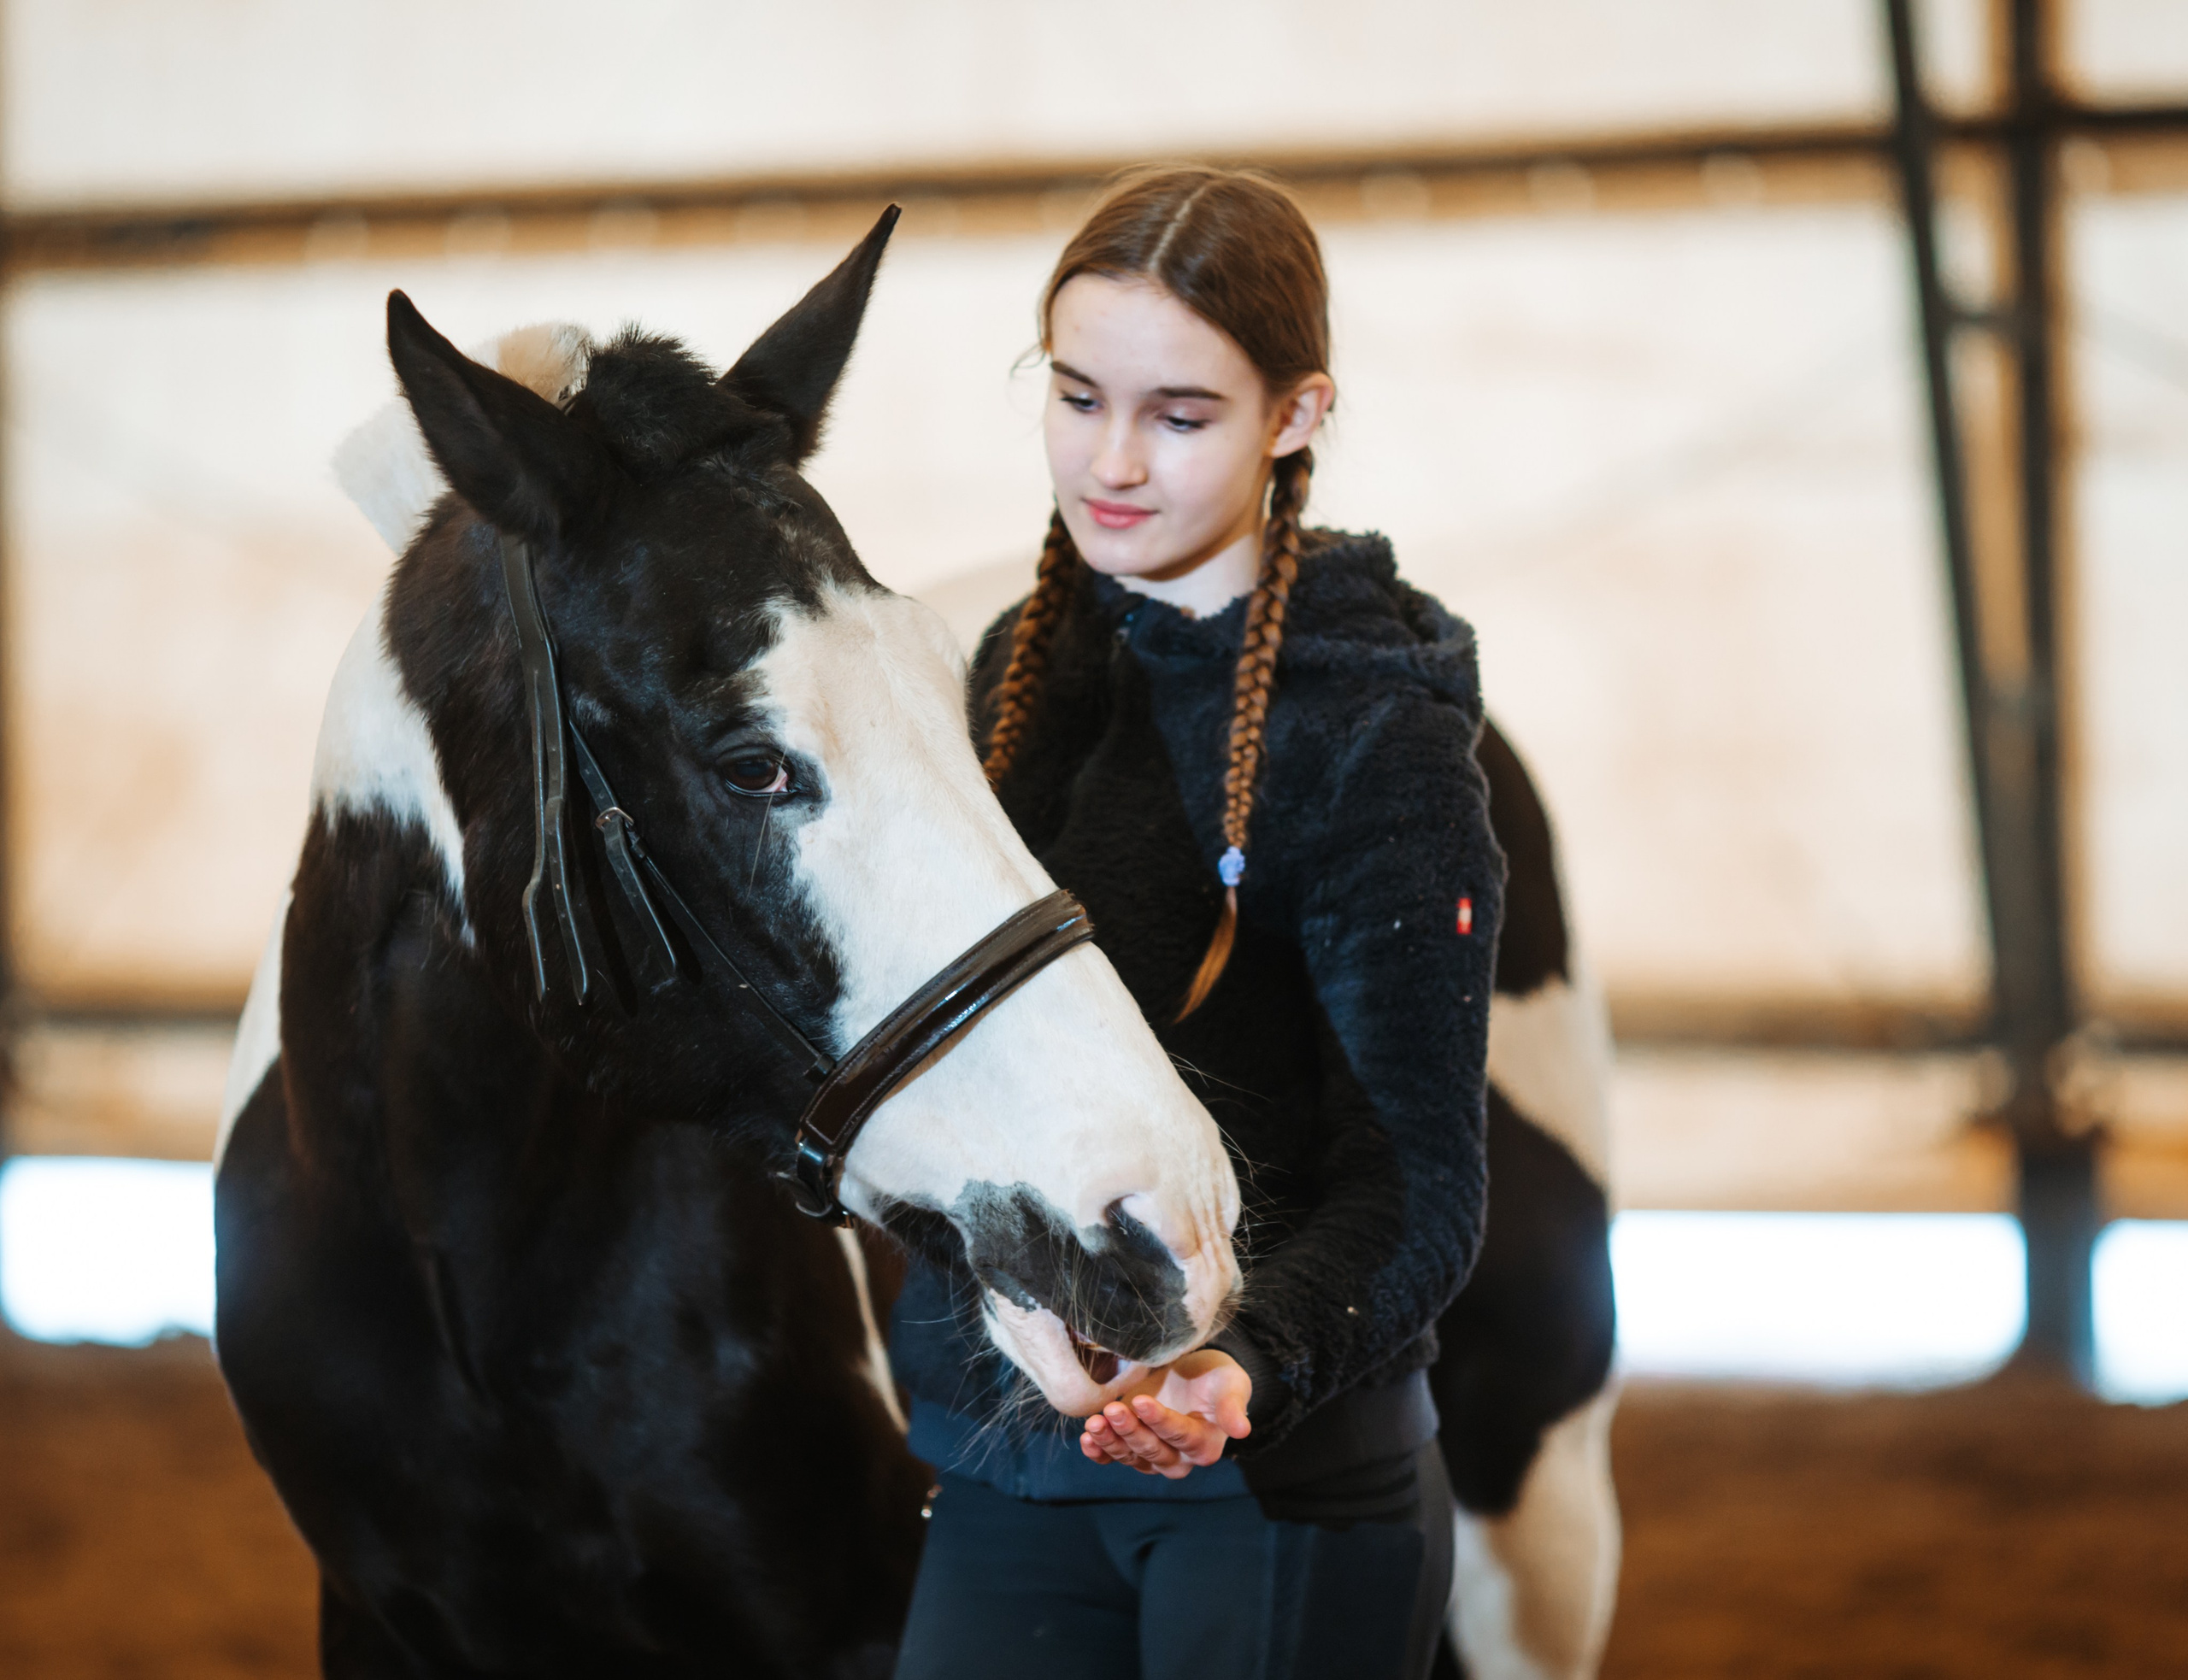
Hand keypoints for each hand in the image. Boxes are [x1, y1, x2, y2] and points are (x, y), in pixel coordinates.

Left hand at [1079, 1349, 1250, 1478]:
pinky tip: (1087, 1439)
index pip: (1180, 1435)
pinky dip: (1099, 1451)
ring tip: (1095, 1423)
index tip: (1142, 1401)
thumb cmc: (1216, 1377)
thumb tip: (1243, 1431)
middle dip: (1131, 1431)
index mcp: (1204, 1445)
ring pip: (1130, 1456)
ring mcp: (1151, 1454)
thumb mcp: (1231, 1383)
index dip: (1161, 1421)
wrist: (1193, 1373)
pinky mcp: (1131, 1445)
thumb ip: (1234, 1405)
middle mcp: (1178, 1457)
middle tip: (1113, 1410)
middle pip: (1152, 1450)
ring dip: (1110, 1442)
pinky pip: (1113, 1457)